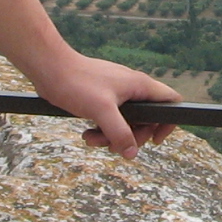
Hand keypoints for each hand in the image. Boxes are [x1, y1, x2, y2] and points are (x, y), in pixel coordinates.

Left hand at [26, 52, 179, 160]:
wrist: (50, 68)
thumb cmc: (77, 82)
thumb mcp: (102, 111)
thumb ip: (120, 133)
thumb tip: (132, 153)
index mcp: (139, 86)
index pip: (171, 101)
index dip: (168, 122)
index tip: (155, 140)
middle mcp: (132, 88)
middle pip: (146, 120)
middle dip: (132, 137)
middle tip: (116, 145)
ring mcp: (117, 94)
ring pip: (126, 123)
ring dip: (111, 137)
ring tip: (92, 139)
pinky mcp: (102, 99)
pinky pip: (110, 120)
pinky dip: (101, 131)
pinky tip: (87, 133)